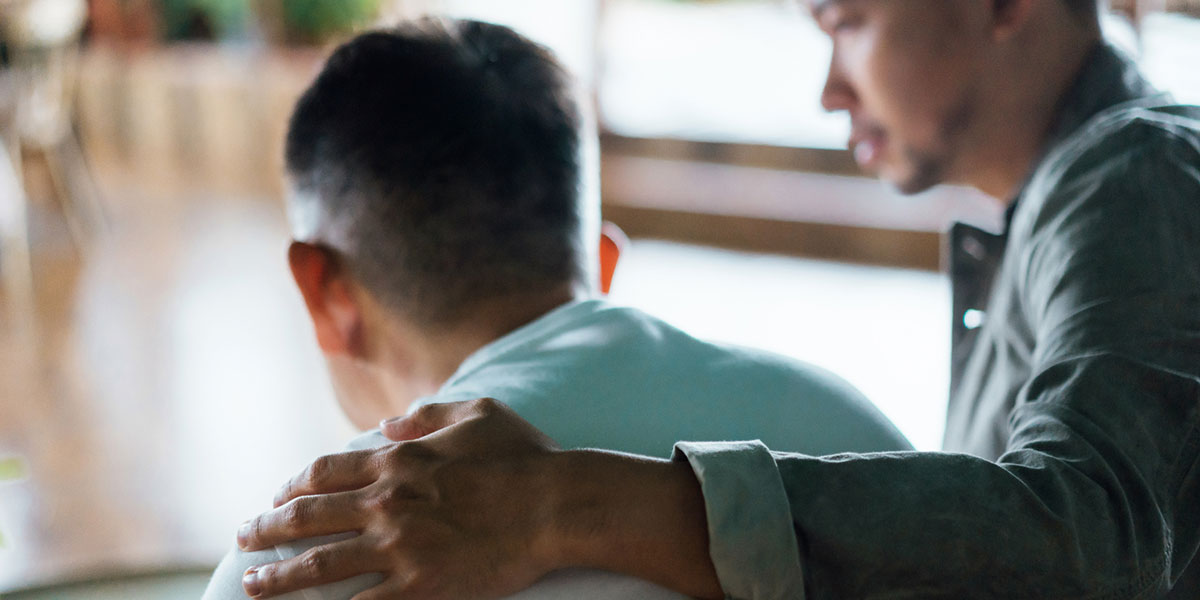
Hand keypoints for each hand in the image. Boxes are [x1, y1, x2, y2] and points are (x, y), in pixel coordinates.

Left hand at [236, 398, 563, 598]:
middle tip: (244, 538)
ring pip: (318, 565)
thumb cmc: (524, 457)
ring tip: (252, 584)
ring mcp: (399, 548)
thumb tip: (389, 426)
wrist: (557, 506)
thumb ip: (427, 416)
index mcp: (397, 461)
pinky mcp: (419, 587)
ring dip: (277, 576)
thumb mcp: (477, 413)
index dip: (293, 486)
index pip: (324, 473)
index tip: (277, 496)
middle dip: (266, 529)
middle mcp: (386, 502)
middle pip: (307, 517)